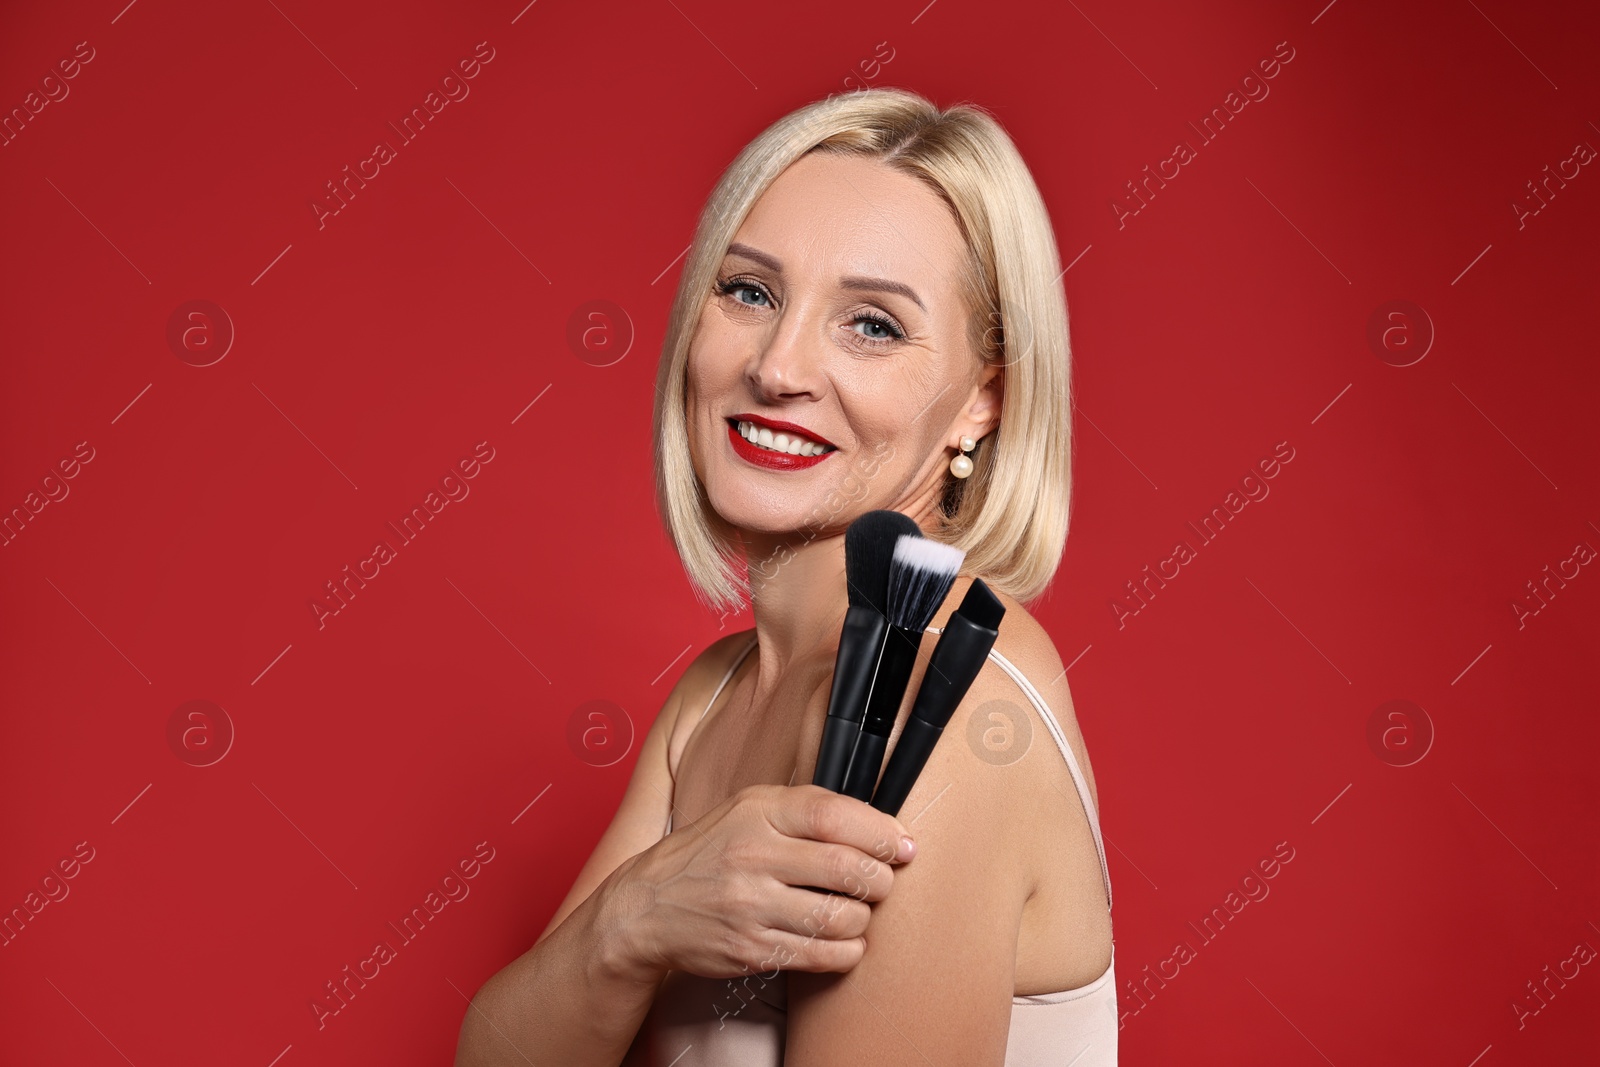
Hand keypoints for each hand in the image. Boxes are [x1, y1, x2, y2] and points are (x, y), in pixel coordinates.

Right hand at [602, 783, 916, 981]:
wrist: (647, 907)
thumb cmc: (710, 853)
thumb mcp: (747, 809)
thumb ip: (805, 809)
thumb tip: (879, 827)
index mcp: (757, 812)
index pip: (834, 816)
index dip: (880, 832)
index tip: (901, 845)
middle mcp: (753, 855)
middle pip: (847, 868)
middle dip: (881, 879)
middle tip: (882, 881)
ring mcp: (751, 905)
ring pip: (841, 916)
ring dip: (864, 918)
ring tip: (858, 911)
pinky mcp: (752, 948)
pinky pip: (822, 955)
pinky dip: (847, 950)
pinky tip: (843, 940)